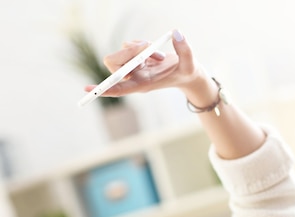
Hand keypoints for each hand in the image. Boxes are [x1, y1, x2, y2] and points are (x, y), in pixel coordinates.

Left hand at [84, 29, 205, 97]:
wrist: (188, 74)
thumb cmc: (188, 74)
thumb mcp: (190, 64)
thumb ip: (185, 50)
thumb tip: (177, 33)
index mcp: (143, 85)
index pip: (119, 88)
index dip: (104, 88)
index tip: (88, 89)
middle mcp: (134, 77)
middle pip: (113, 64)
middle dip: (128, 53)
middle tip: (148, 51)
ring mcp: (134, 68)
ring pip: (120, 53)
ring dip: (138, 48)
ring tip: (157, 56)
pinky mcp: (135, 59)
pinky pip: (127, 47)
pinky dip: (140, 45)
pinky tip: (154, 53)